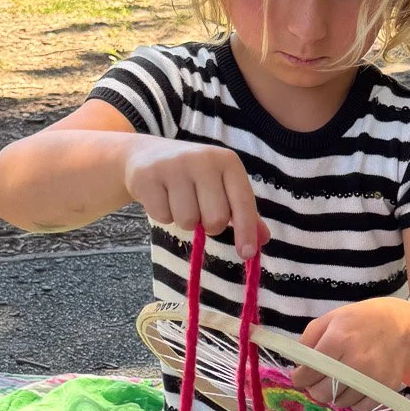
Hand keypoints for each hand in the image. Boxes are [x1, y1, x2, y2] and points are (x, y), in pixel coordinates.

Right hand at [122, 140, 268, 258]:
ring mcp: (173, 166)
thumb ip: (243, 212)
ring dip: (184, 221)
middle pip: (216, 219)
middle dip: (209, 225)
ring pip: (188, 221)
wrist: (146, 155)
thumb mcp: (221, 186)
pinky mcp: (148, 176)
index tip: (247, 254)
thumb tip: (263, 240)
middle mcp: (203, 160)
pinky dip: (164, 216)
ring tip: (178, 201)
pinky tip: (162, 197)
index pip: (243, 203)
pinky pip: (163, 217)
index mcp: (227, 161)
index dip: (246, 232)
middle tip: (200, 210)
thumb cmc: (193, 176)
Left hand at [290, 299, 409, 408]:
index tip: (300, 377)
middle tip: (319, 381)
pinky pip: (360, 408)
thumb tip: (297, 366)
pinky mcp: (385, 388)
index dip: (300, 378)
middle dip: (315, 389)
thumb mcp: (329, 319)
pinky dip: (353, 402)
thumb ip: (307, 340)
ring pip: (340, 402)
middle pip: (322, 392)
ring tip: (339, 381)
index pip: (309, 372)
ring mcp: (373, 376)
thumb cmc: (359, 321)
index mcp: (338, 339)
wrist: (399, 325)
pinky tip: (353, 388)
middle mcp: (356, 360)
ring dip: (334, 395)